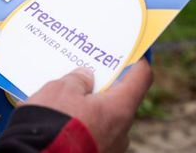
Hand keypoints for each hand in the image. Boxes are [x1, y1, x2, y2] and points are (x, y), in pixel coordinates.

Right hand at [25, 60, 152, 152]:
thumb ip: (77, 79)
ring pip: (104, 120)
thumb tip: (86, 76)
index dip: (137, 61)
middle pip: (120, 100)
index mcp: (119, 109)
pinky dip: (81, 124)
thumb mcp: (61, 89)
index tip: (133, 51)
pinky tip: (60, 118)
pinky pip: (92, 134)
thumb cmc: (54, 122)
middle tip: (88, 73)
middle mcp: (121, 131)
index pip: (141, 77)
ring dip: (90, 108)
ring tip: (65, 97)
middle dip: (104, 87)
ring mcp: (109, 148)